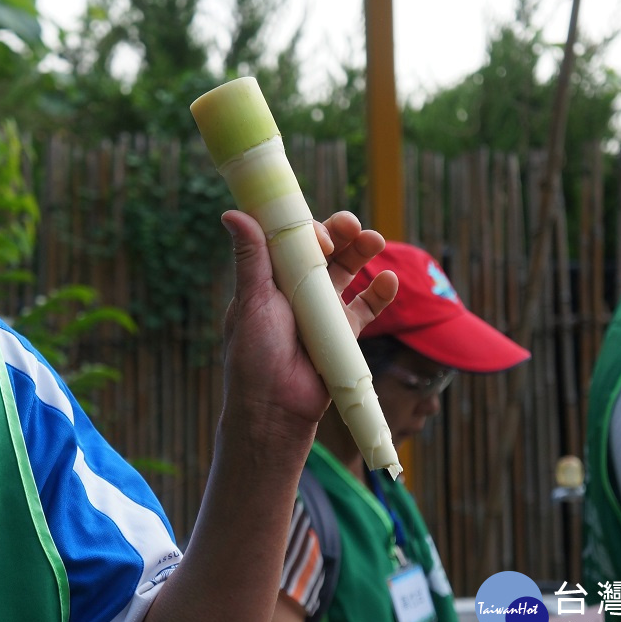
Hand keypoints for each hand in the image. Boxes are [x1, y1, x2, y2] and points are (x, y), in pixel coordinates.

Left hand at [218, 209, 395, 449]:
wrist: (275, 408)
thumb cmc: (254, 354)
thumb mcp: (251, 301)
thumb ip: (250, 258)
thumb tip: (232, 213)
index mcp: (271, 280)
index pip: (293, 242)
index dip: (308, 231)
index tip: (318, 236)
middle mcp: (297, 291)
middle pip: (325, 253)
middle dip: (341, 234)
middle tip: (353, 225)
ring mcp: (322, 312)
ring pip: (348, 274)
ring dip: (363, 253)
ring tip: (374, 240)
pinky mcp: (343, 335)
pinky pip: (366, 308)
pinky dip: (380, 293)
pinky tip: (388, 279)